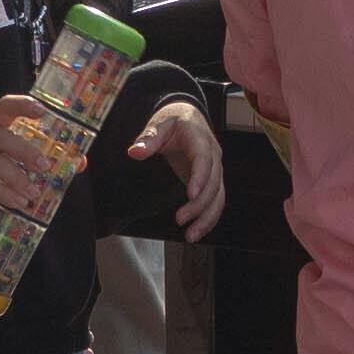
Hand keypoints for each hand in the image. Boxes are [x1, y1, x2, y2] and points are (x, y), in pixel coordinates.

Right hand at [0, 94, 60, 226]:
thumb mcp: (14, 158)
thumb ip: (43, 157)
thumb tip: (79, 163)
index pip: (6, 106)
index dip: (23, 105)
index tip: (42, 111)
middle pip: (2, 137)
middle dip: (26, 152)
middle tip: (46, 166)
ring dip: (18, 178)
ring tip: (34, 193)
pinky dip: (6, 194)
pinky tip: (19, 203)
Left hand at [140, 97, 226, 238]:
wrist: (188, 117)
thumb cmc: (173, 121)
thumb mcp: (158, 124)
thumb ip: (148, 139)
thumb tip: (134, 152)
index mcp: (200, 139)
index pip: (204, 160)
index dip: (200, 177)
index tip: (191, 195)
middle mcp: (213, 155)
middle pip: (214, 183)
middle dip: (199, 204)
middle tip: (180, 219)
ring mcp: (215, 169)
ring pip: (218, 196)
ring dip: (207, 217)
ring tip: (190, 236)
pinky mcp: (212, 180)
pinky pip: (216, 201)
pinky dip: (209, 218)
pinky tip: (196, 232)